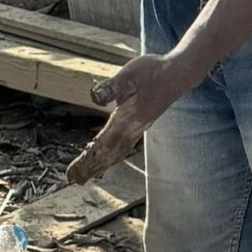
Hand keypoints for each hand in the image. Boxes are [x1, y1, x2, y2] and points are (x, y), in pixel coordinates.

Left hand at [68, 51, 195, 182]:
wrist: (178, 75)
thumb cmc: (153, 72)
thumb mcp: (129, 74)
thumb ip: (111, 87)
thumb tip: (94, 97)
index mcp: (128, 119)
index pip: (103, 144)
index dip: (87, 158)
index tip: (73, 172)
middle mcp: (133, 129)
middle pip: (108, 154)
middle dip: (90, 167)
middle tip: (73, 180)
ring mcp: (137, 129)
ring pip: (116, 153)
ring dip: (100, 165)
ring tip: (84, 177)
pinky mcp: (139, 126)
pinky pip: (123, 148)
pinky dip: (111, 158)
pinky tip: (106, 163)